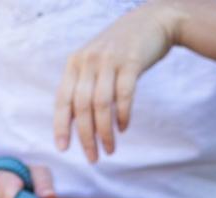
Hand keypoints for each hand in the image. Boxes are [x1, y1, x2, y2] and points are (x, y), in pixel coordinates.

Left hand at [53, 0, 187, 161]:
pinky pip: (123, 95)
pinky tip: (123, 128)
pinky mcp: (131, 62)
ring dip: (104, 132)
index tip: (63, 149)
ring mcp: (109, 60)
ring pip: (101, 104)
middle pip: (82, 106)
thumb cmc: (123, 49)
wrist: (153, 21)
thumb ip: (86, 85)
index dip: (61, 126)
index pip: (62, 99)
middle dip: (86, 136)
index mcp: (75, 63)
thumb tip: (78, 122)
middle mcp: (88, 61)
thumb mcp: (97, 62)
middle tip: (93, 158)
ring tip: (110, 149)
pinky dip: (122, 115)